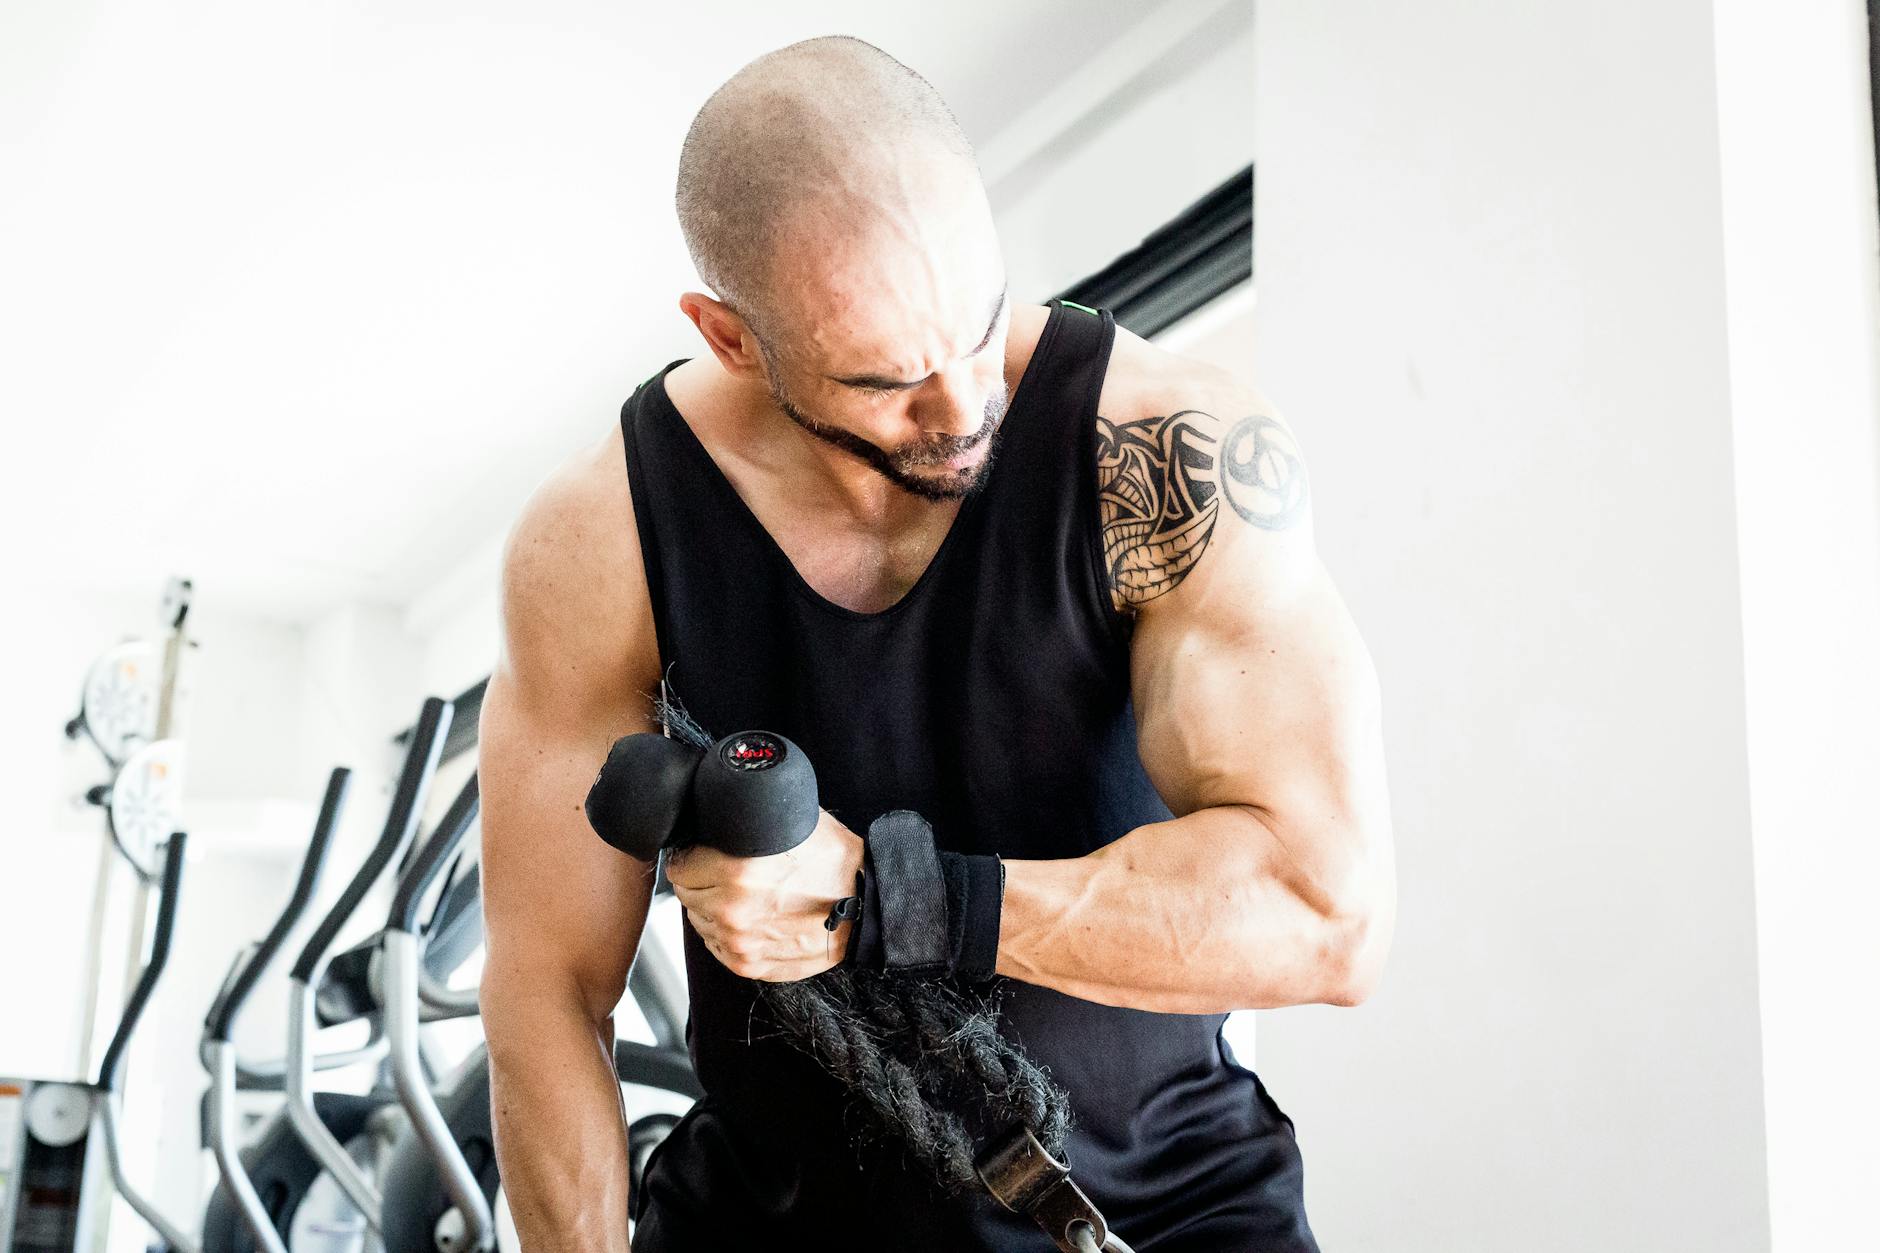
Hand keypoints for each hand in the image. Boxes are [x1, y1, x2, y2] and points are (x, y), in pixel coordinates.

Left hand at [664, 807, 863, 980]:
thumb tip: (716, 815)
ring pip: (700, 921)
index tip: (701, 854)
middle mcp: (732, 912)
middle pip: (687, 894)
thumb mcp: (791, 821)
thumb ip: (746, 822)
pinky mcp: (749, 965)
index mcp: (736, 872)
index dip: (691, 856)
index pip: (680, 866)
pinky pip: (717, 946)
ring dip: (712, 908)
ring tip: (743, 896)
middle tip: (724, 873)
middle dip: (701, 881)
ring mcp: (740, 943)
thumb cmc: (834, 861)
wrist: (868, 906)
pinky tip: (750, 917)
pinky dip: (727, 933)